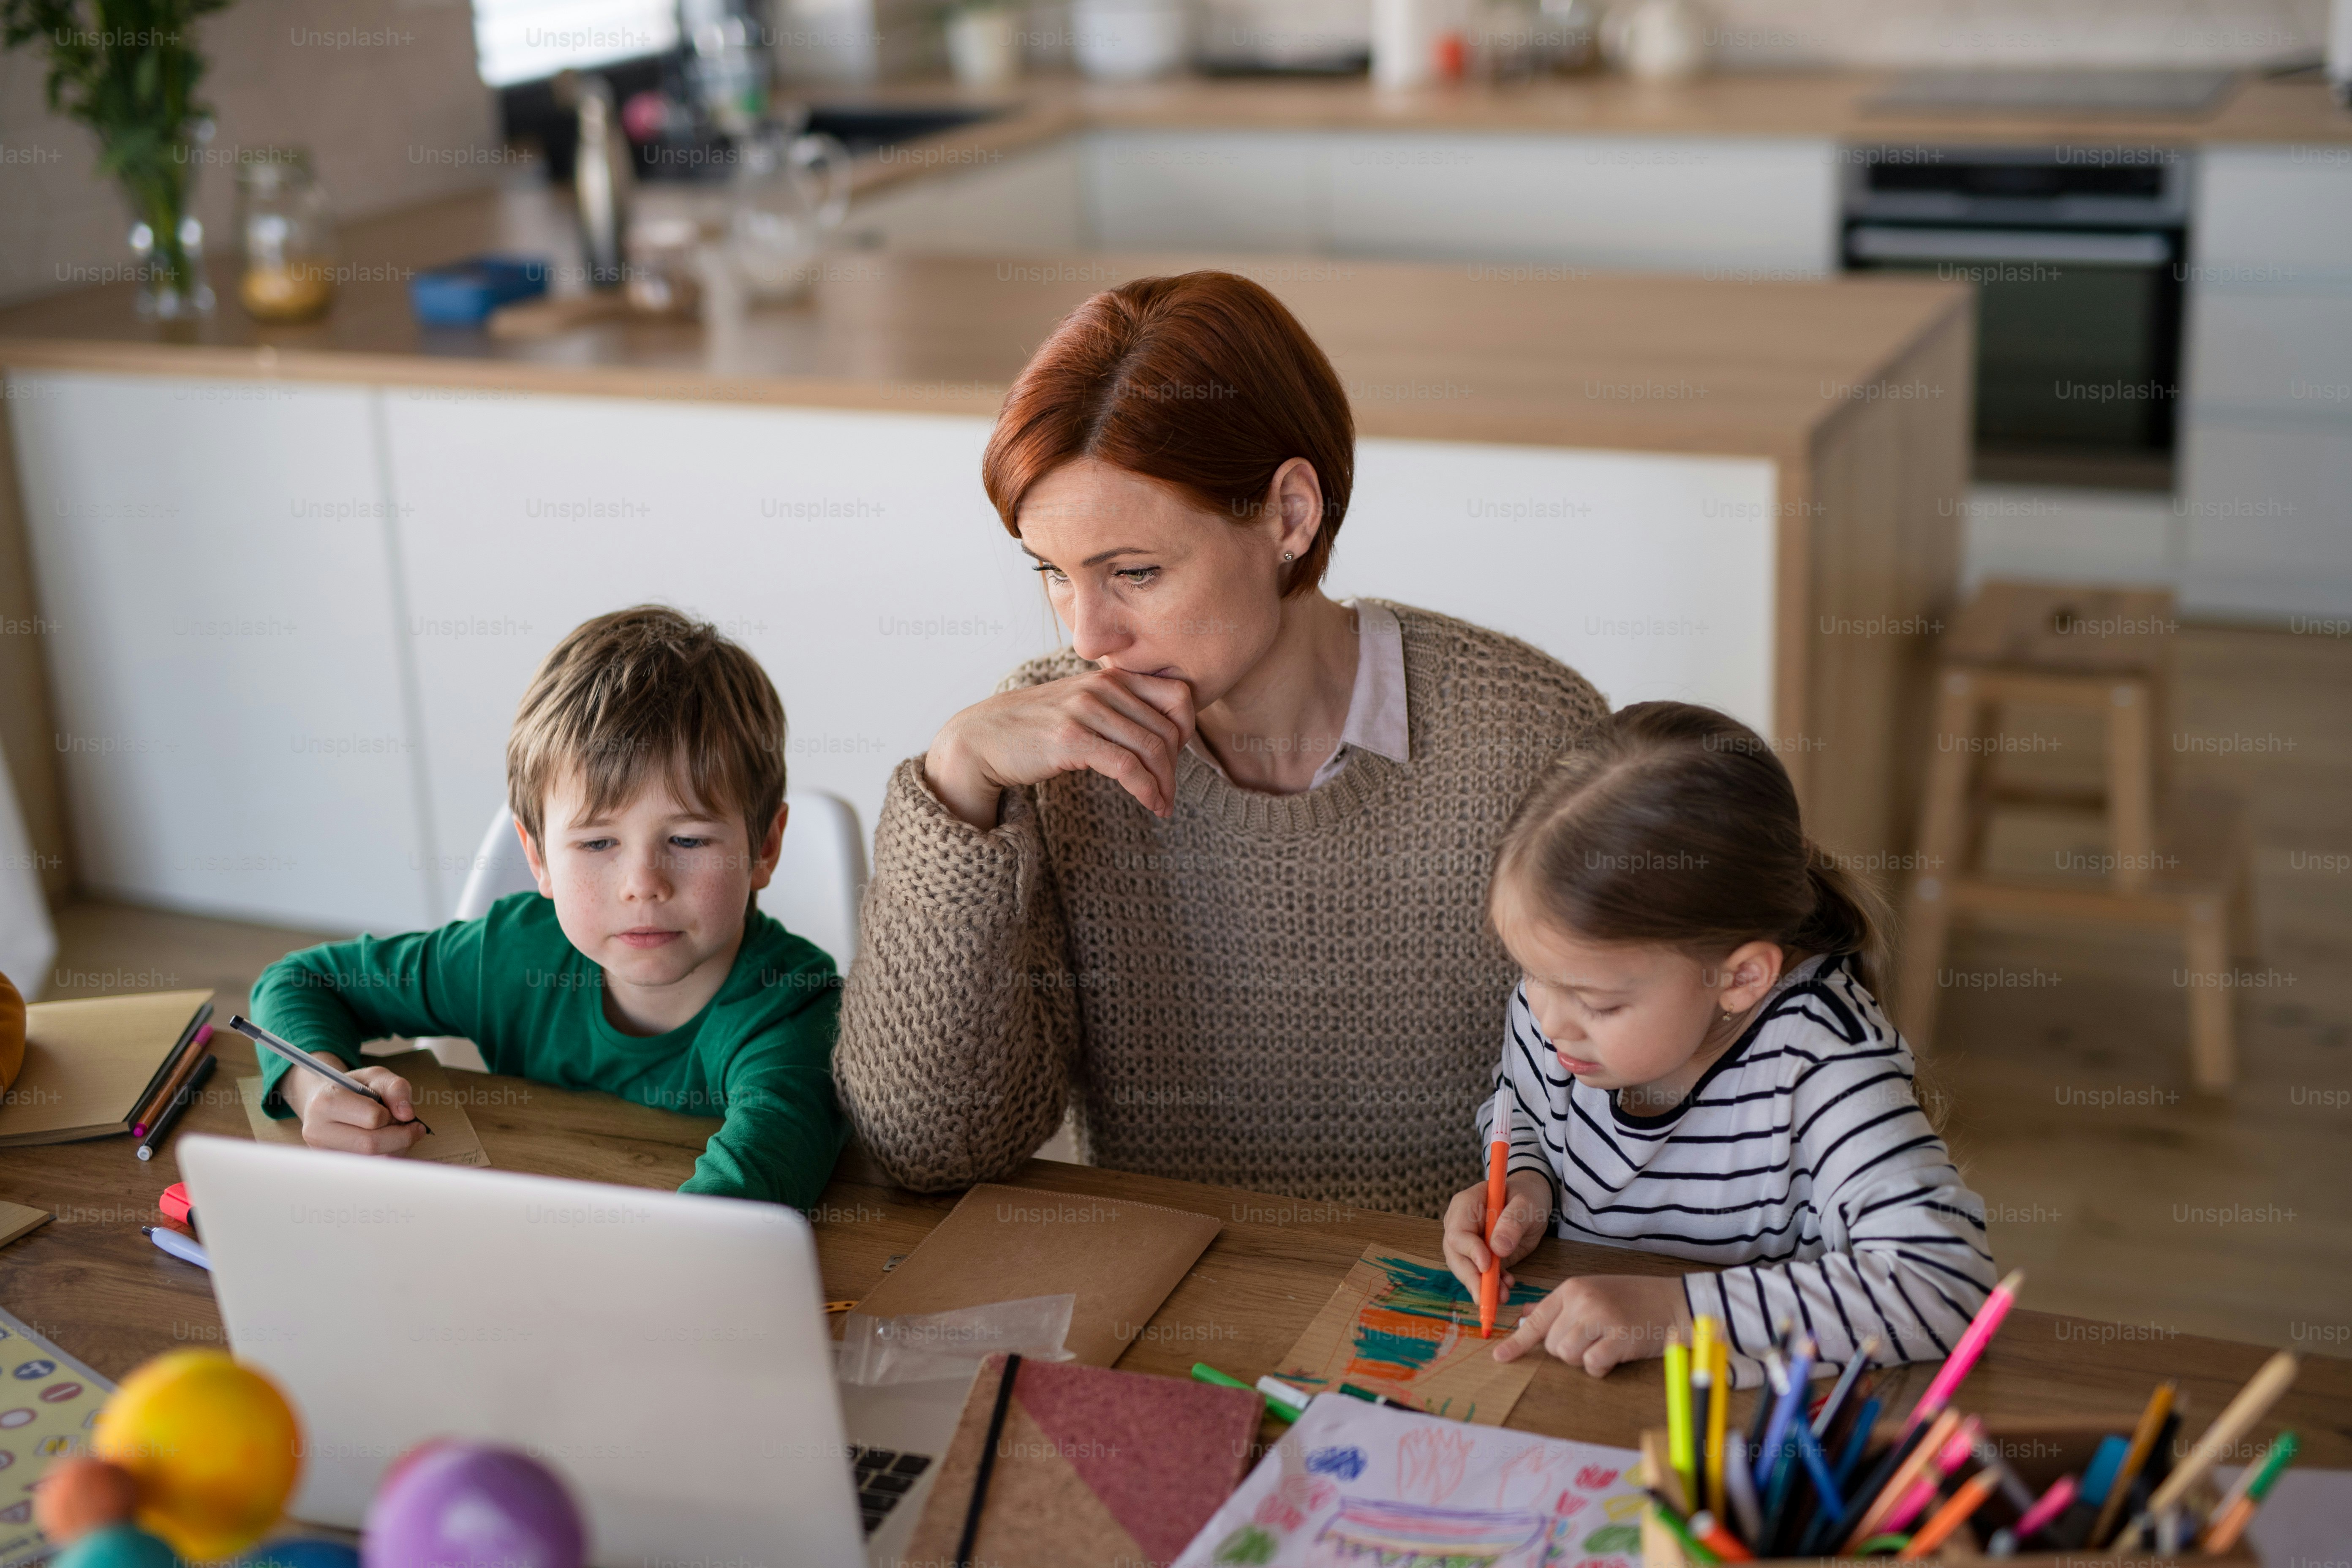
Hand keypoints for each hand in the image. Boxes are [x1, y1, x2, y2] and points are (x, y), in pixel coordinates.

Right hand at [280, 1052, 427, 1154]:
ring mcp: (322, 1153)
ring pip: (372, 1161)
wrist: (325, 1103)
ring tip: (396, 1132)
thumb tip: (407, 1114)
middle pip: (370, 1145)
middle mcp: (317, 1131)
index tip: (394, 1110)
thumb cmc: (352, 1088)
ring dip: (396, 1148)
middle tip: (409, 1126)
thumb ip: (395, 1088)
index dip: (392, 1115)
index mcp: (325, 1102)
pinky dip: (387, 1157)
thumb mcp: (375, 1076)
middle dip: (400, 1136)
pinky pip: (369, 1169)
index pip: (372, 1117)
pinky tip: (387, 1144)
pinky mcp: (332, 1167)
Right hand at [923, 667, 1196, 827]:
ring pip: (1152, 749)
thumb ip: (1118, 708)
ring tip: (1163, 805)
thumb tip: (1163, 732)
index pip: (1179, 695)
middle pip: (1169, 728)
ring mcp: (1086, 711)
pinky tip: (1151, 804)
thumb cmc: (1035, 727)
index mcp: (1110, 677)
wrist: (981, 737)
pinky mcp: (1071, 739)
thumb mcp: (1082, 705)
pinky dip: (1147, 790)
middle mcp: (1102, 688)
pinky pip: (1127, 767)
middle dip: (1176, 767)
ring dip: (1165, 785)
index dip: (1188, 730)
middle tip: (1169, 793)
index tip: (1177, 758)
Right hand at [1442, 1169, 1551, 1299]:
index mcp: (1466, 1205)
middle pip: (1456, 1255)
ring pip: (1465, 1269)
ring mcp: (1468, 1243)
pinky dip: (1491, 1285)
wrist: (1532, 1201)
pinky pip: (1479, 1275)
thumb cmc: (1526, 1195)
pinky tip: (1506, 1287)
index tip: (1486, 1264)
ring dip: (1482, 1286)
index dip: (1469, 1250)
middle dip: (1471, 1278)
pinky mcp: (1480, 1257)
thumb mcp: (1526, 1203)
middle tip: (1487, 1296)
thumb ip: (1513, 1221)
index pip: (1457, 1231)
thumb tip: (1498, 1248)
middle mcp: (1460, 1225)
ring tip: (1503, 1296)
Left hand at [1493, 1273, 1691, 1375]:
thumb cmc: (1632, 1299)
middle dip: (1568, 1350)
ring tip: (1605, 1343)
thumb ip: (1558, 1307)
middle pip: (1552, 1344)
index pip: (1536, 1320)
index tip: (1499, 1357)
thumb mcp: (1591, 1293)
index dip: (1517, 1341)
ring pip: (1568, 1356)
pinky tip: (1615, 1354)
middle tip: (1594, 1338)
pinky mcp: (1618, 1339)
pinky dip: (1601, 1367)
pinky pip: (1592, 1365)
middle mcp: (1582, 1301)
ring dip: (1584, 1358)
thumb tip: (1523, 1317)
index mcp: (1572, 1289)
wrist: (1674, 1302)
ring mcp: (1600, 1318)